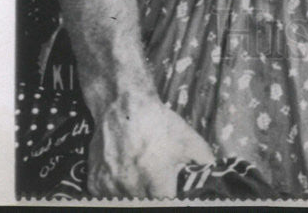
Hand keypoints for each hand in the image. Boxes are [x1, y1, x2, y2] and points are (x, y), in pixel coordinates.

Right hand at [87, 90, 215, 197]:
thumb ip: (204, 159)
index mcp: (156, 177)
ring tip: (142, 179)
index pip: (166, 204)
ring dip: (135, 195)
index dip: (172, 201)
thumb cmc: (158, 123)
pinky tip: (125, 177)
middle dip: (154, 197)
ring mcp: (110, 186)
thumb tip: (212, 173)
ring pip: (126, 202)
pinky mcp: (95, 183)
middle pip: (145, 204)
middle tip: (157, 185)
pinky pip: (108, 197)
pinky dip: (117, 192)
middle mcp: (131, 186)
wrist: (123, 106)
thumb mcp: (188, 138)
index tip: (173, 194)